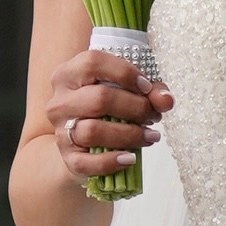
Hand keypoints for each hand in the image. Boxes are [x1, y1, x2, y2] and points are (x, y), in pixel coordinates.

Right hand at [43, 48, 170, 185]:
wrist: (82, 144)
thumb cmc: (106, 110)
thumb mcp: (126, 91)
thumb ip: (150, 91)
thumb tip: (165, 100)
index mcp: (68, 74)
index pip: (93, 62)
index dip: (125, 73)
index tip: (147, 87)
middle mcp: (60, 101)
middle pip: (99, 98)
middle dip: (135, 107)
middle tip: (153, 115)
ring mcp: (61, 130)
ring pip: (93, 131)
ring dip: (129, 134)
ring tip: (150, 136)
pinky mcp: (67, 157)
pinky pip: (87, 162)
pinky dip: (112, 161)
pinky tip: (131, 158)